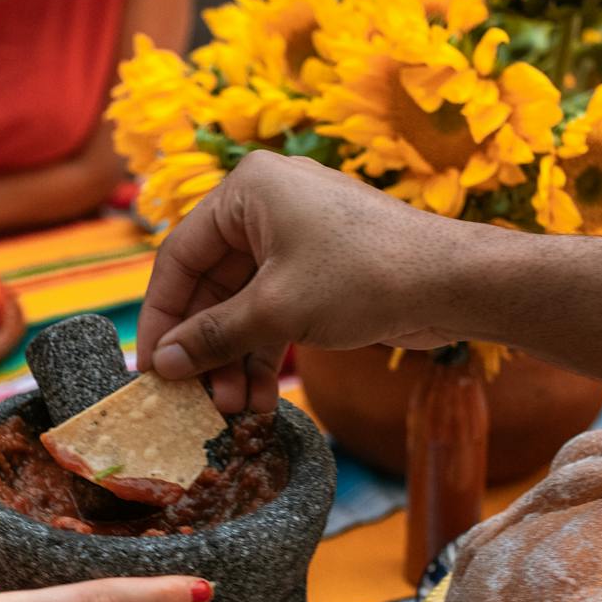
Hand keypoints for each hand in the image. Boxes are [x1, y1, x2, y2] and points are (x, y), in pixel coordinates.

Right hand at [137, 150, 475, 411]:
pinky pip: (276, 311)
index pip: (179, 257)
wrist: (452, 283)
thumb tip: (161, 364)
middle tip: (197, 400)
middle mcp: (267, 205)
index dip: (162, 317)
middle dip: (205, 348)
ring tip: (232, 410)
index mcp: (247, 190)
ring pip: (244, 304)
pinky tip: (258, 398)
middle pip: (211, 285)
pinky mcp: (322, 270)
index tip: (149, 368)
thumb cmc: (362, 277)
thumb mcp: (275, 310)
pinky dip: (265, 352)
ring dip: (235, 359)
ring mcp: (297, 238)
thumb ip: (212, 337)